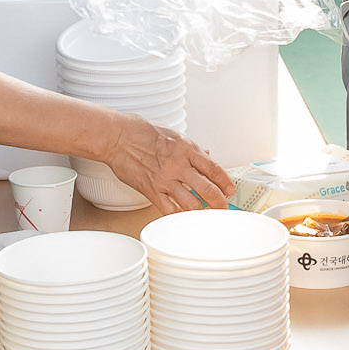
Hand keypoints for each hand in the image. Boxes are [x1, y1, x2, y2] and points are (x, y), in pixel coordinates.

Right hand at [100, 115, 233, 212]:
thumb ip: (191, 148)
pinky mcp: (151, 190)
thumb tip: (206, 154)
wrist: (118, 137)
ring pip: (191, 203)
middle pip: (207, 189)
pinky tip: (184, 217)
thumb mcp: (173, 134)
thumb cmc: (142, 132)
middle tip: (223, 207)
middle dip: (219, 202)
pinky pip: (169, 209)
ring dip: (202, 212)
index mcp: (186, 149)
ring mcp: (165, 179)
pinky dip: (179, 215)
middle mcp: (178, 165)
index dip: (225, 182)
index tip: (230, 190)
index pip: (213, 169)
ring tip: (206, 214)